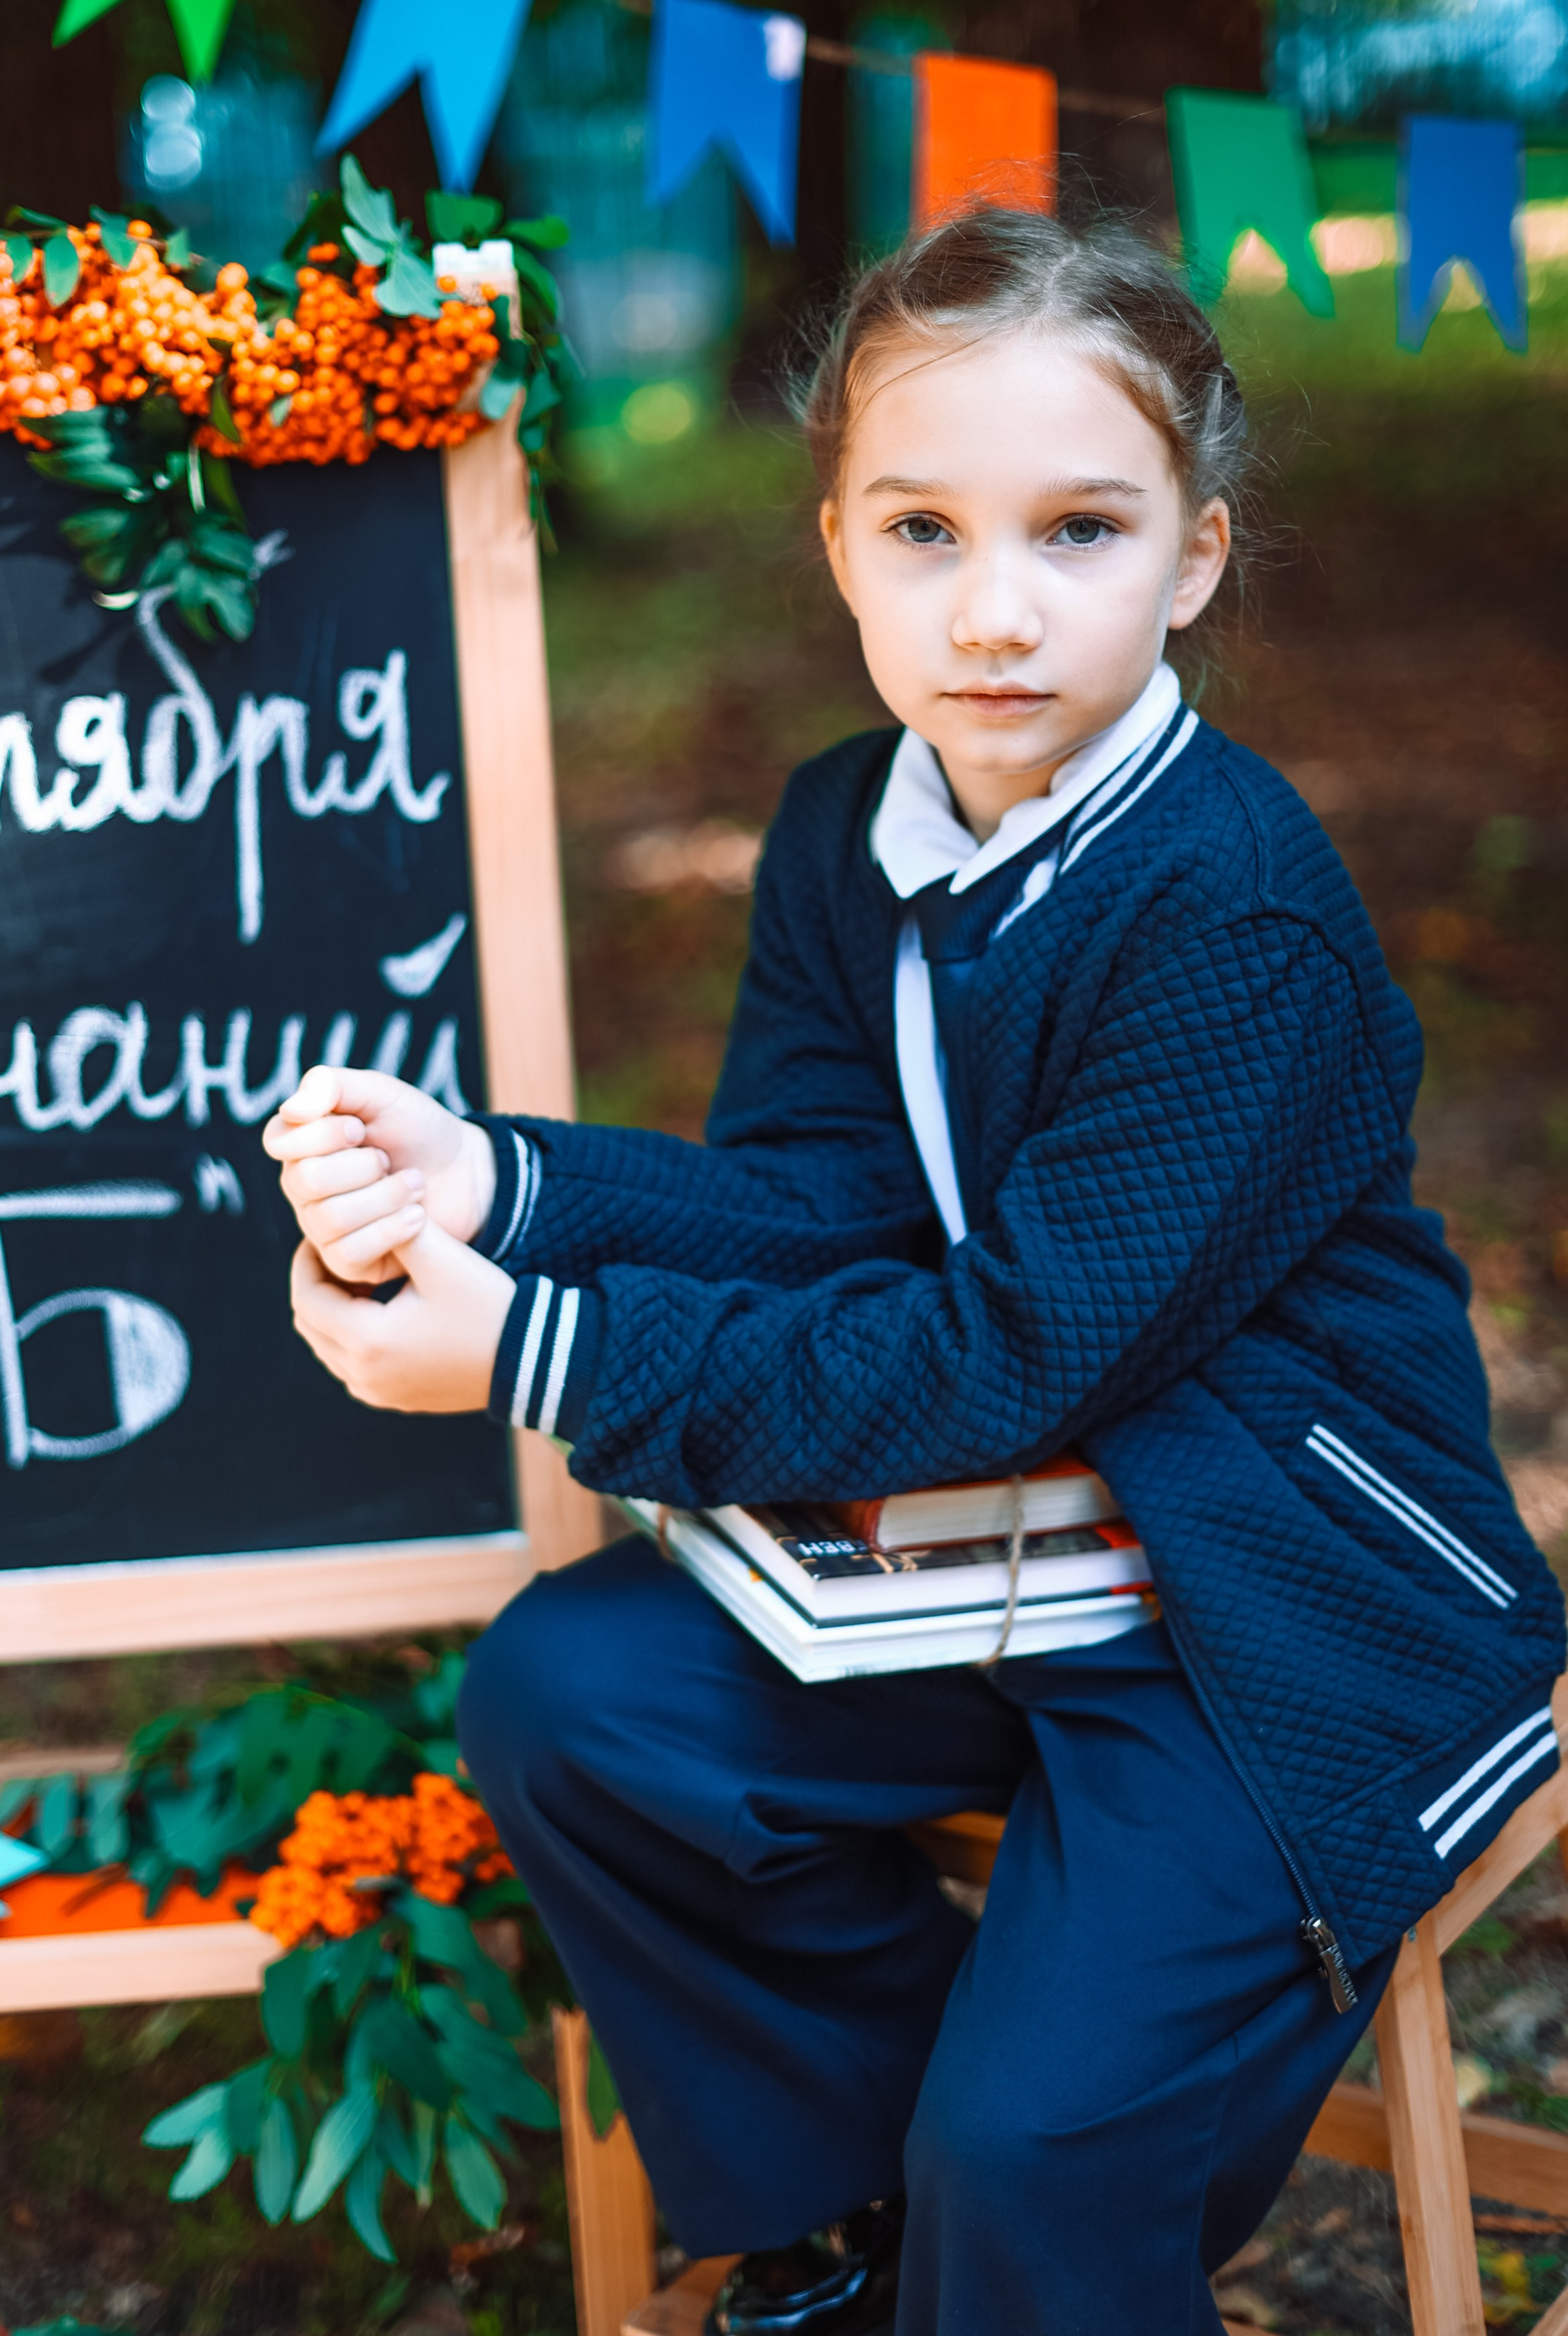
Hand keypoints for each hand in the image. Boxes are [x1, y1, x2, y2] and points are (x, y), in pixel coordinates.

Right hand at [264, 1066, 497, 1285]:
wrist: (466, 1173)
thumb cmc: (417, 1129)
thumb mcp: (381, 1093)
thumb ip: (332, 1086)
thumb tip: (290, 1109)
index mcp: (300, 1143)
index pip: (279, 1141)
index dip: (323, 1134)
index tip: (360, 1128)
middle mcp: (301, 1187)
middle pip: (306, 1181)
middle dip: (362, 1166)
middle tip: (389, 1159)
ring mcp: (320, 1227)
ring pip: (330, 1218)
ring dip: (385, 1196)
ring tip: (414, 1184)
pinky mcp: (347, 1261)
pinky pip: (349, 1253)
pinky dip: (392, 1230)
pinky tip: (418, 1216)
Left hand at [290, 1220, 515, 1412]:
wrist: (532, 1360)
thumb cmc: (487, 1307)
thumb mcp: (441, 1259)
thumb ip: (396, 1226)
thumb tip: (363, 1202)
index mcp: (367, 1341)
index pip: (307, 1298)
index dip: (305, 1262)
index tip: (321, 1236)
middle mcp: (364, 1376)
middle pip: (310, 1324)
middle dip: (316, 1285)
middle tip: (333, 1253)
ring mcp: (378, 1393)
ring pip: (328, 1347)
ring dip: (334, 1311)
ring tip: (360, 1278)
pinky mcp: (396, 1399)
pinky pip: (353, 1365)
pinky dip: (353, 1336)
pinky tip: (381, 1308)